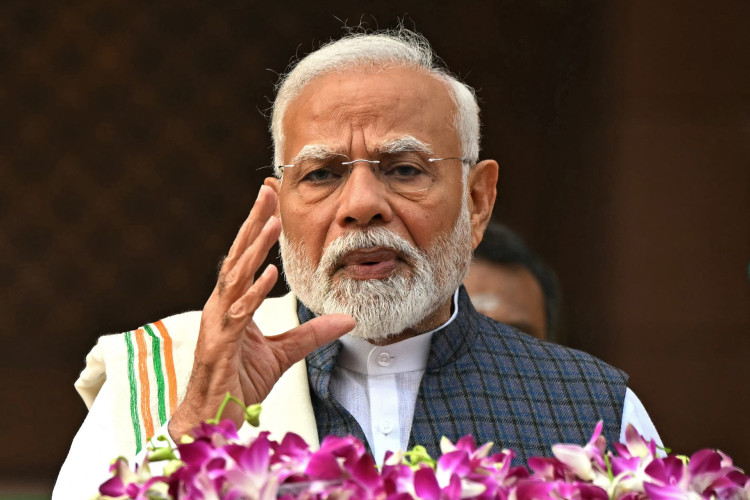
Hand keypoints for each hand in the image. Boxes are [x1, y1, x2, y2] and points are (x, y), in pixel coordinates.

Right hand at [169, 185, 354, 438]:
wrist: (214, 418)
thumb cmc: (239, 383)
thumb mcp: (284, 354)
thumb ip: (312, 334)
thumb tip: (346, 319)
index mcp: (234, 303)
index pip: (247, 257)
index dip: (258, 227)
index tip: (271, 198)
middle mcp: (222, 306)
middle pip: (239, 256)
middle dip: (254, 222)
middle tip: (268, 190)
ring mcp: (218, 323)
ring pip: (235, 277)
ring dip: (254, 248)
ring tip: (272, 222)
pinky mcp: (219, 344)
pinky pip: (238, 314)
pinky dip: (253, 292)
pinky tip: (268, 273)